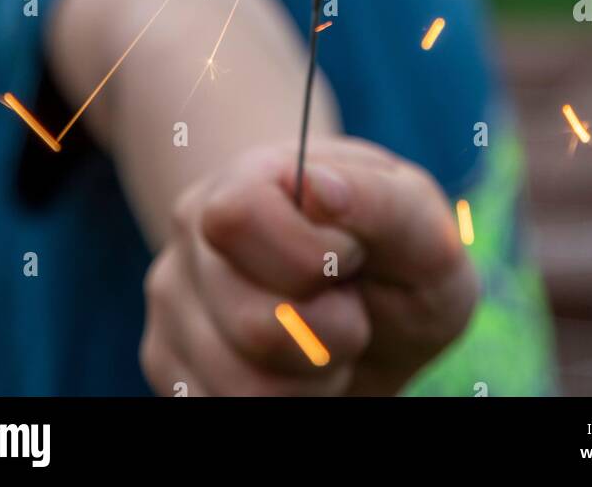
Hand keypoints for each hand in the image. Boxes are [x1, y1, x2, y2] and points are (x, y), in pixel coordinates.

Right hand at [140, 138, 477, 396]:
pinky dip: (289, 404)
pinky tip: (299, 369)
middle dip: (332, 332)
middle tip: (348, 305)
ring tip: (328, 340)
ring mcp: (172, 309)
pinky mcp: (173, 371)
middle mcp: (190, 239)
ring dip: (314, 378)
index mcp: (244, 179)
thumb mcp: (419, 224)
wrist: (370, 305)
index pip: (238, 216)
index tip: (351, 253)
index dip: (311, 253)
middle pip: (252, 322)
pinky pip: (226, 412)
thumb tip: (319, 188)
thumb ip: (381, 202)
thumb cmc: (396, 256)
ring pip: (242, 387)